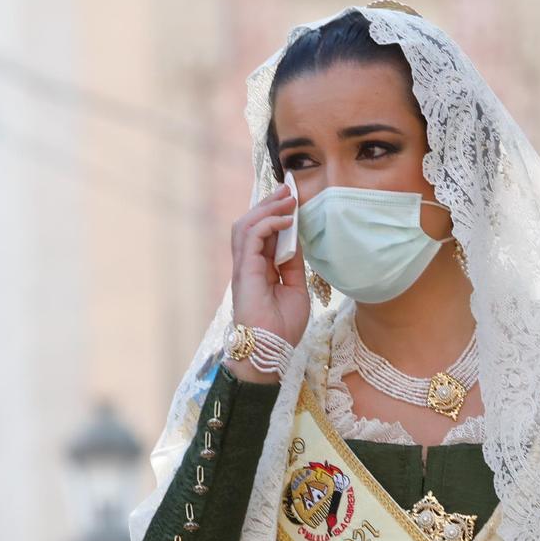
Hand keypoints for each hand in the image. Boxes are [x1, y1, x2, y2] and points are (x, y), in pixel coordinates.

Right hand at [227, 182, 307, 381]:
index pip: (263, 234)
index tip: (293, 200)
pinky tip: (287, 220)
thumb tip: (296, 241)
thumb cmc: (282, 327)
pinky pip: (251, 237)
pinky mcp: (244, 270)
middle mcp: (247, 265)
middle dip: (270, 204)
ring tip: (288, 198)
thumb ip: (293, 266)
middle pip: (251, 224)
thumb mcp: (295, 289)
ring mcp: (243, 267)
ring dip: (268, 208)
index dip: (276, 215)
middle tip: (289, 190)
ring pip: (247, 225)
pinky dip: (268, 224)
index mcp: (258, 270)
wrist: (270, 350)